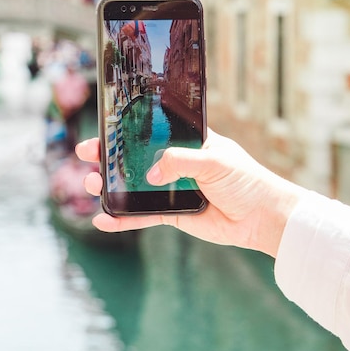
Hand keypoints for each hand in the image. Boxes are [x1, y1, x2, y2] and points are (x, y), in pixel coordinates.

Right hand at [75, 130, 302, 256]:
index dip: (126, 130)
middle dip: (109, 156)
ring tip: (92, 184)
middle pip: (135, 157)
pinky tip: (104, 220)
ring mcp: (172, 189)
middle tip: (87, 156)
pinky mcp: (173, 214)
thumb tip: (151, 174)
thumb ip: (181, 161)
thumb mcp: (215, 161)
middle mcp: (176, 163)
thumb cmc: (245, 180)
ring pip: (134, 187)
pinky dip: (123, 219)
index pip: (151, 131)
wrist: (262, 218)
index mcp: (187, 142)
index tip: (103, 130)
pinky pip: (143, 216)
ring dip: (111, 186)